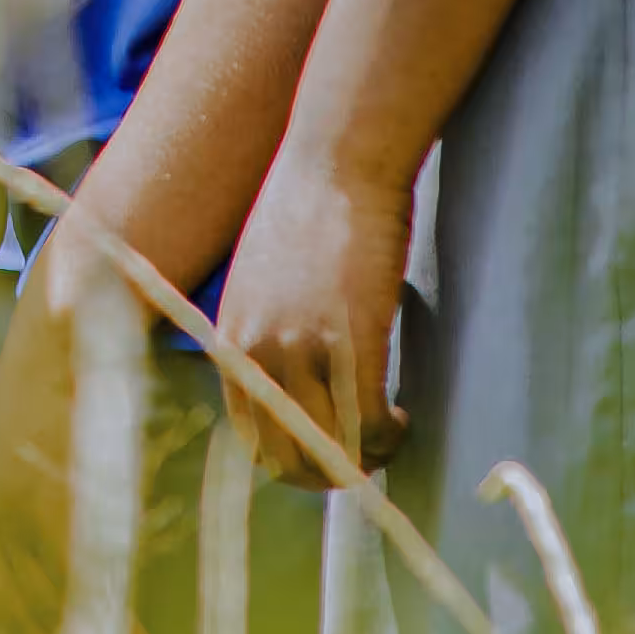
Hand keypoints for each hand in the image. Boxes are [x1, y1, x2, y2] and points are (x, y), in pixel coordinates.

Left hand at [0, 264, 120, 633]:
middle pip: (17, 614)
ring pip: (52, 597)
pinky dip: (104, 606)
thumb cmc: (67, 390)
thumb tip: (83, 592)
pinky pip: (77, 559)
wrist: (72, 307)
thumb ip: (50, 527)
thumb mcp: (42, 462)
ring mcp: (12, 491)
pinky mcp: (46, 475)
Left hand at [215, 149, 414, 487]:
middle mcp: (255, 353)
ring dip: (362, 459)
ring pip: (328, 449)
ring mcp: (299, 350)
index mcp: (231, 339)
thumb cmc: (310, 205)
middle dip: (325, 475)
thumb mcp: (263, 275)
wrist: (338, 158)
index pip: (250, 434)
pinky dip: (388, 435)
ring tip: (388, 439)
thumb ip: (268, 324)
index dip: (291, 457)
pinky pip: (367, 423)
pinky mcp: (348, 342)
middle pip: (284, 458)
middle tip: (362, 461)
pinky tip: (402, 418)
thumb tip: (293, 364)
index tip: (325, 450)